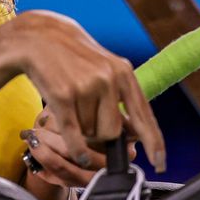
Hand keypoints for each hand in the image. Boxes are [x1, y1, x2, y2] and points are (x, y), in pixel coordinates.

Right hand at [0, 10, 165, 172]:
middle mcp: (108, 79)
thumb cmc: (75, 57)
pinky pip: (74, 135)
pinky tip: (77, 151)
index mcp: (124, 73)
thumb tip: (136, 135)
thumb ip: (122, 99)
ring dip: (81, 129)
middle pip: (113, 132)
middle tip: (86, 116)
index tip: (160, 163)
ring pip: (90, 133)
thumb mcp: (106, 69)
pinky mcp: (62, 95)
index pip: (144, 115)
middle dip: (100, 134)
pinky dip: (77, 148)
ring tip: (71, 105)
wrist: (39, 36)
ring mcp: (86, 86)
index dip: (154, 143)